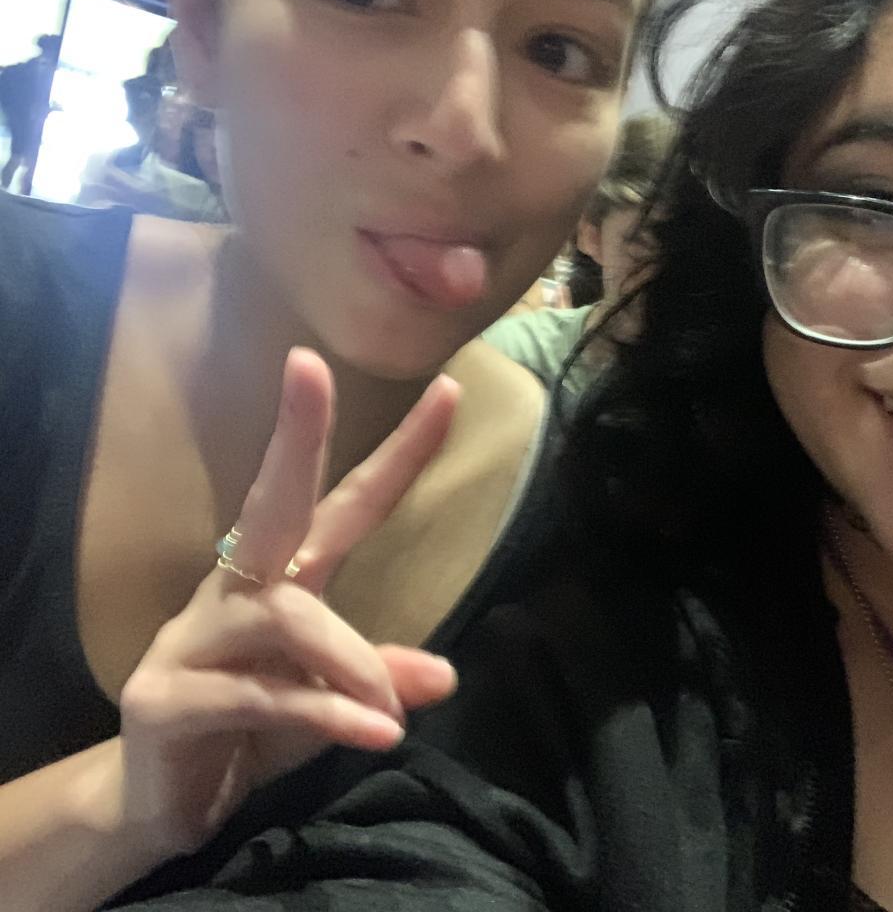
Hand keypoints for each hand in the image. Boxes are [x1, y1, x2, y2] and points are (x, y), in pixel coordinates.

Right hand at [116, 348, 458, 858]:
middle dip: (295, 434)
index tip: (449, 390)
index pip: (346, 503)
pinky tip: (375, 730)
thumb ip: (379, 679)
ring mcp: (192, 638)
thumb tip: (445, 674)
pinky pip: (256, 692)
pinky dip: (324, 709)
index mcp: (284, 578)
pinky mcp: (163, 697)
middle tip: (311, 369)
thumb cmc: (256, 731)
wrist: (164, 803)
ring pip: (284, 615)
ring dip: (352, 659)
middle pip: (270, 500)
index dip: (398, 452)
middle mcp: (236, 591)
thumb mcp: (333, 702)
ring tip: (391, 709)